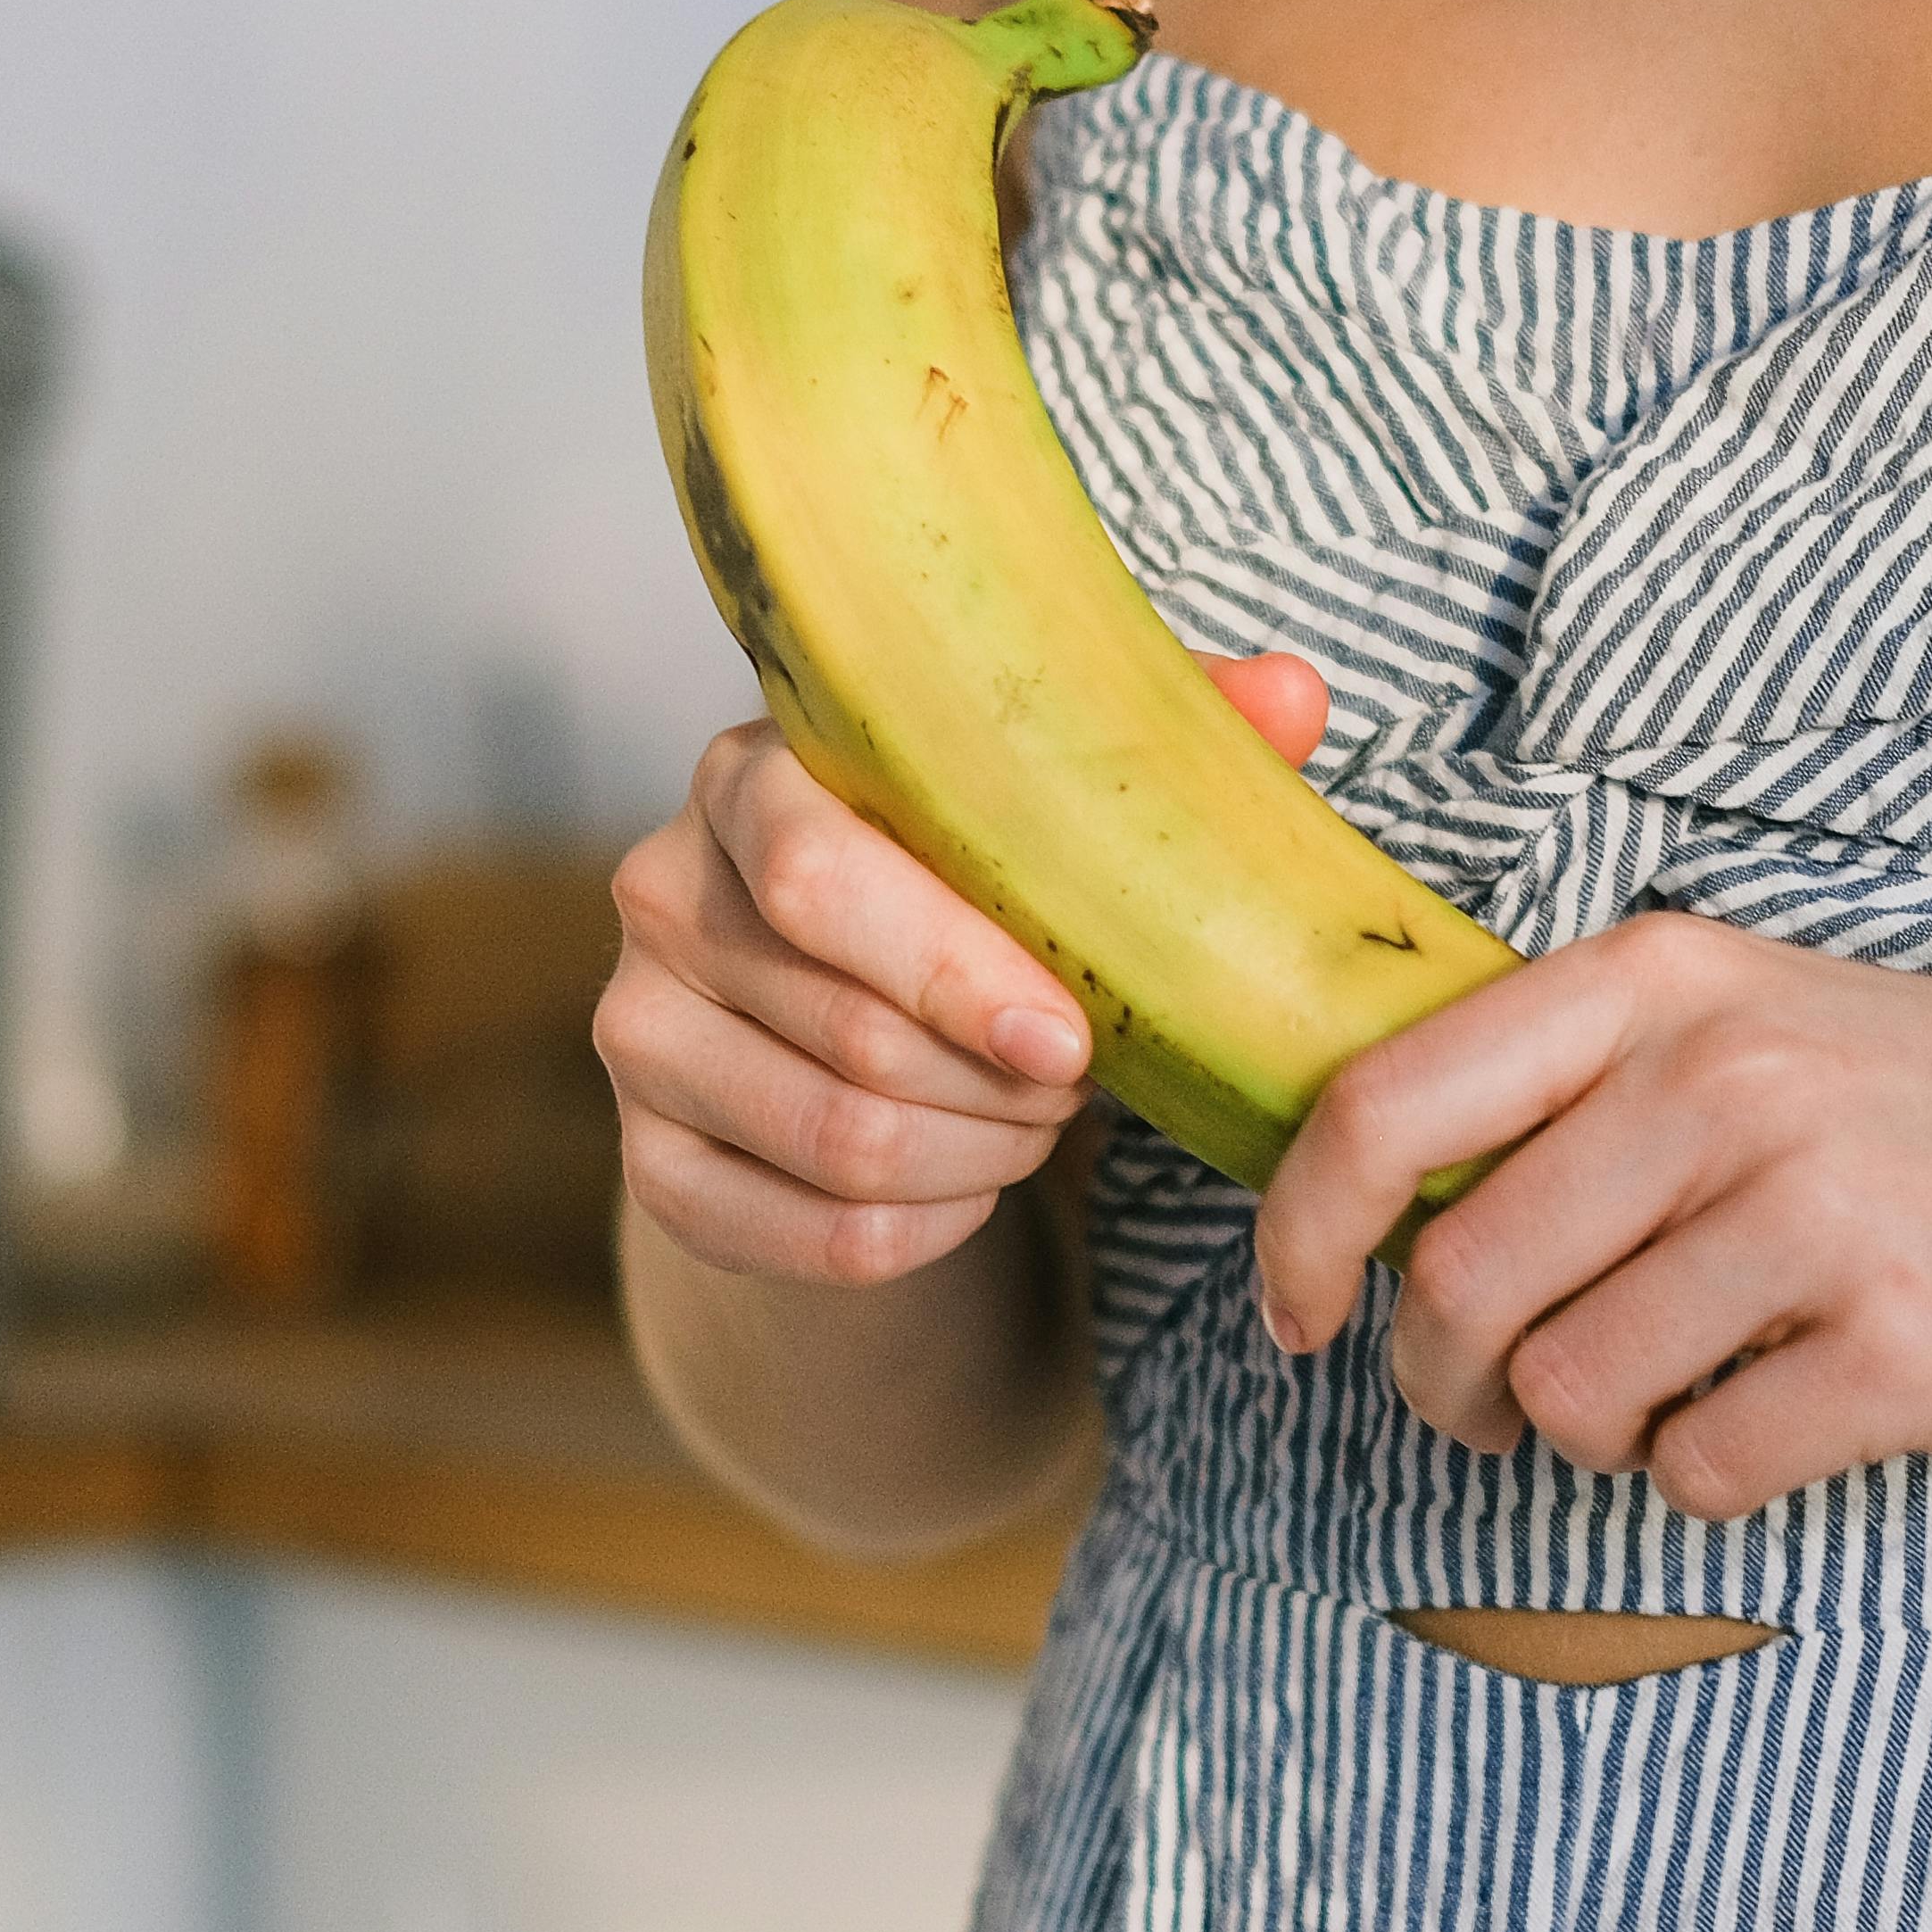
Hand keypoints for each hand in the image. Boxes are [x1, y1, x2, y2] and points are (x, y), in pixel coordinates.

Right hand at [602, 652, 1329, 1286]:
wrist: (847, 1001)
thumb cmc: (966, 874)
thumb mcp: (1052, 792)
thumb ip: (1161, 732)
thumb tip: (1292, 693)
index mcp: (749, 775)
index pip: (817, 878)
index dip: (957, 973)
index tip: (1072, 1041)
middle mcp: (661, 890)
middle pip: (852, 1034)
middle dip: (1006, 1086)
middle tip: (1076, 1079)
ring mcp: (639, 1032)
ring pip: (842, 1145)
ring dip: (982, 1157)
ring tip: (1033, 1122)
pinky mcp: (650, 1164)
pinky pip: (818, 1238)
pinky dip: (932, 1232)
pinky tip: (975, 1188)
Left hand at [1244, 911, 1931, 1516]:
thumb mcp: (1757, 1015)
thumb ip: (1580, 1075)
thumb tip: (1377, 1197)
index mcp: (1660, 979)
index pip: (1382, 1105)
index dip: (1295, 1233)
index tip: (1298, 1316)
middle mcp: (1725, 1077)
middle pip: (1456, 1283)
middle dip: (1439, 1386)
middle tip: (1490, 1413)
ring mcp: (1816, 1210)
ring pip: (1564, 1392)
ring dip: (1581, 1438)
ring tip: (1658, 1402)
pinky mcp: (1899, 1348)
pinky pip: (1698, 1470)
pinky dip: (1707, 1478)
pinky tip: (1781, 1418)